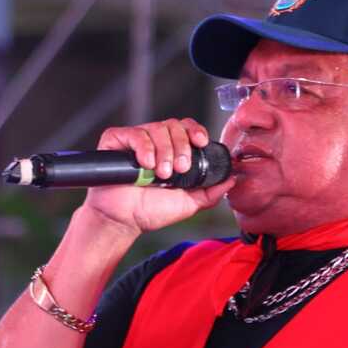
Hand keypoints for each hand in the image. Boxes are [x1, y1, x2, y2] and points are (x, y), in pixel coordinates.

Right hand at [80, 118, 235, 236]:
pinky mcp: (115, 141)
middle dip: (181, 147)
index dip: (195, 130)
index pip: (186, 129)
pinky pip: (133, 133)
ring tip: (161, 174)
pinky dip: (143, 147)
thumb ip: (210, 192)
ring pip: (156, 128)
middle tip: (179, 169)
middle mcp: (155, 143)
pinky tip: (145, 164)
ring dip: (164, 151)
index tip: (201, 142)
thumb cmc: (150, 212)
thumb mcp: (188, 204)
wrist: (124, 221)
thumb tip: (231, 180)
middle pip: (174, 126)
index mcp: (172, 152)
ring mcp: (135, 141)